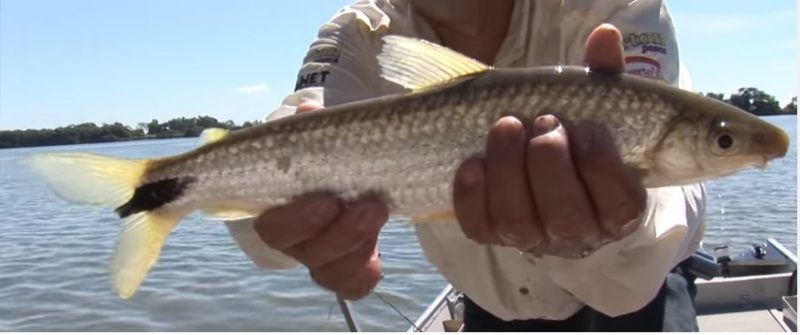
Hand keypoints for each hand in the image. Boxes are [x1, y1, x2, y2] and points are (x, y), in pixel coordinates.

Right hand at [254, 101, 388, 299]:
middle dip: (340, 233)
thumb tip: (309, 111)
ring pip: (331, 272)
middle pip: (308, 254)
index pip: (273, 228)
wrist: (352, 169)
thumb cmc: (329, 154)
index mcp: (280, 209)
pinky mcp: (350, 266)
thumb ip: (313, 126)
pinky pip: (354, 285)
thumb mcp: (321, 136)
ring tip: (380, 212)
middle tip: (369, 203)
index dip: (298, 221)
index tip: (327, 200)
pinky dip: (365, 273)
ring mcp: (323, 257)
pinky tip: (378, 254)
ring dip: (357, 245)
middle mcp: (298, 240)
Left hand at [452, 24, 646, 257]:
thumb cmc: (576, 137)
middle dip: (550, 165)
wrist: (544, 170)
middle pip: (566, 216)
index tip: (585, 128)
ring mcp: (534, 239)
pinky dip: (472, 197)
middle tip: (542, 123)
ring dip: (508, 173)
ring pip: (519, 223)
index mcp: (617, 208)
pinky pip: (479, 227)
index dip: (601, 168)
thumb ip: (604, 77)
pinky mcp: (493, 237)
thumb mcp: (597, 107)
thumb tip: (604, 36)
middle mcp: (579, 234)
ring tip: (505, 127)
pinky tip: (472, 163)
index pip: (620, 203)